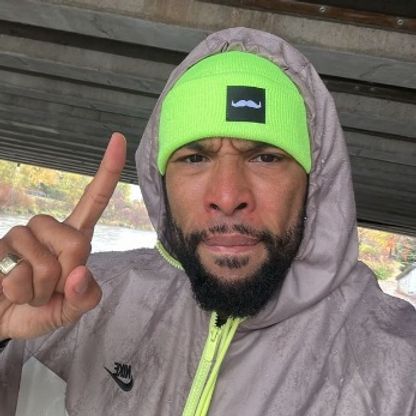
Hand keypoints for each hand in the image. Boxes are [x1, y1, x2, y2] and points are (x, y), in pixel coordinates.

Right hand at [0, 132, 125, 339]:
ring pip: (43, 259)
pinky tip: (12, 291)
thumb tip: (79, 274)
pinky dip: (20, 293)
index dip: (107, 171)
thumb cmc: (41, 308)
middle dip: (66, 276)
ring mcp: (23, 236)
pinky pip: (17, 272)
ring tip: (31, 291)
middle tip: (53, 289)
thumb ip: (83, 298)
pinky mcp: (0, 247)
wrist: (2, 320)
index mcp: (75, 238)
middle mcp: (51, 229)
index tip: (118, 139)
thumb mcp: (70, 310)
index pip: (94, 200)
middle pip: (75, 241)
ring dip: (39, 288)